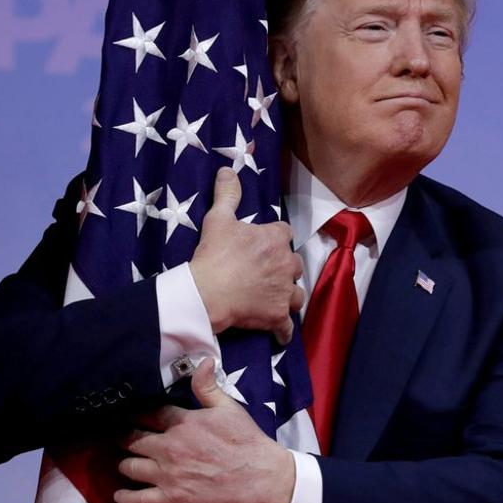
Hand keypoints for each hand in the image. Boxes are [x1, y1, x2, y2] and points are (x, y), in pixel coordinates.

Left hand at [114, 358, 295, 502]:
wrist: (262, 479)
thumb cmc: (247, 442)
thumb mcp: (230, 408)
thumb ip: (208, 386)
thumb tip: (202, 361)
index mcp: (183, 423)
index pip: (148, 414)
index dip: (137, 413)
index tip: (131, 414)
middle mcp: (169, 447)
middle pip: (131, 440)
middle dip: (124, 437)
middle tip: (122, 437)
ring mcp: (167, 475)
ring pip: (128, 467)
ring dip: (124, 464)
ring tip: (126, 462)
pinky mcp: (170, 499)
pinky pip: (135, 499)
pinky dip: (124, 496)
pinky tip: (122, 494)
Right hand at [189, 167, 304, 343]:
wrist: (206, 293)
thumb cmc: (213, 255)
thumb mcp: (218, 219)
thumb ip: (227, 194)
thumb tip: (228, 169)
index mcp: (276, 239)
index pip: (285, 234)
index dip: (273, 240)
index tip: (261, 246)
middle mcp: (287, 263)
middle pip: (293, 264)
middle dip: (282, 268)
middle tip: (262, 274)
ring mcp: (285, 291)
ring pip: (296, 294)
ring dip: (287, 296)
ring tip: (274, 299)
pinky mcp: (279, 315)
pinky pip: (287, 327)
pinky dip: (283, 330)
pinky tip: (278, 332)